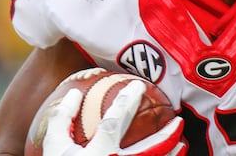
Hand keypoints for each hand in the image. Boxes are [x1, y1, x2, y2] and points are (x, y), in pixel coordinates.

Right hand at [42, 80, 185, 155]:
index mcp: (99, 152)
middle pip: (152, 148)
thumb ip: (62, 120)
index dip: (128, 100)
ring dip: (172, 153)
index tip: (138, 86)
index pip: (118, 119)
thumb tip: (75, 93)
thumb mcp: (54, 148)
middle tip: (178, 119)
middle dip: (168, 133)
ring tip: (181, 143)